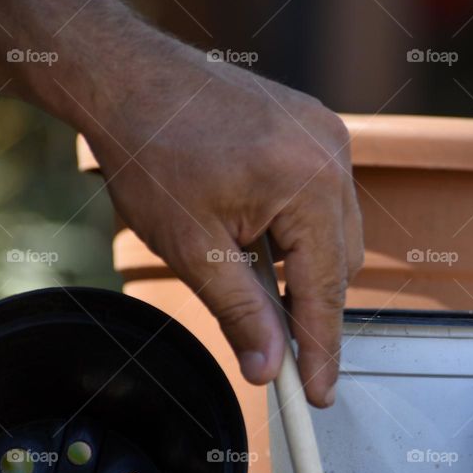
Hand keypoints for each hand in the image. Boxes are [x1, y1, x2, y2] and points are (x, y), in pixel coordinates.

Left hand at [84, 48, 362, 407]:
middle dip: (310, 306)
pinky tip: (258, 233)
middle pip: (342, 264)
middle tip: (275, 348)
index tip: (318, 394)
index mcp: (307, 183)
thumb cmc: (151, 151)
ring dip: (304, 266)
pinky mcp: (317, 130)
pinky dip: (301, 231)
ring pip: (338, 234)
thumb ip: (240, 312)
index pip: (325, 289)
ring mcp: (328, 137)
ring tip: (247, 267)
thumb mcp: (192, 247)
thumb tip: (267, 367)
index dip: (320, 349)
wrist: (130, 78)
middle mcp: (331, 155)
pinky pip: (327, 200)